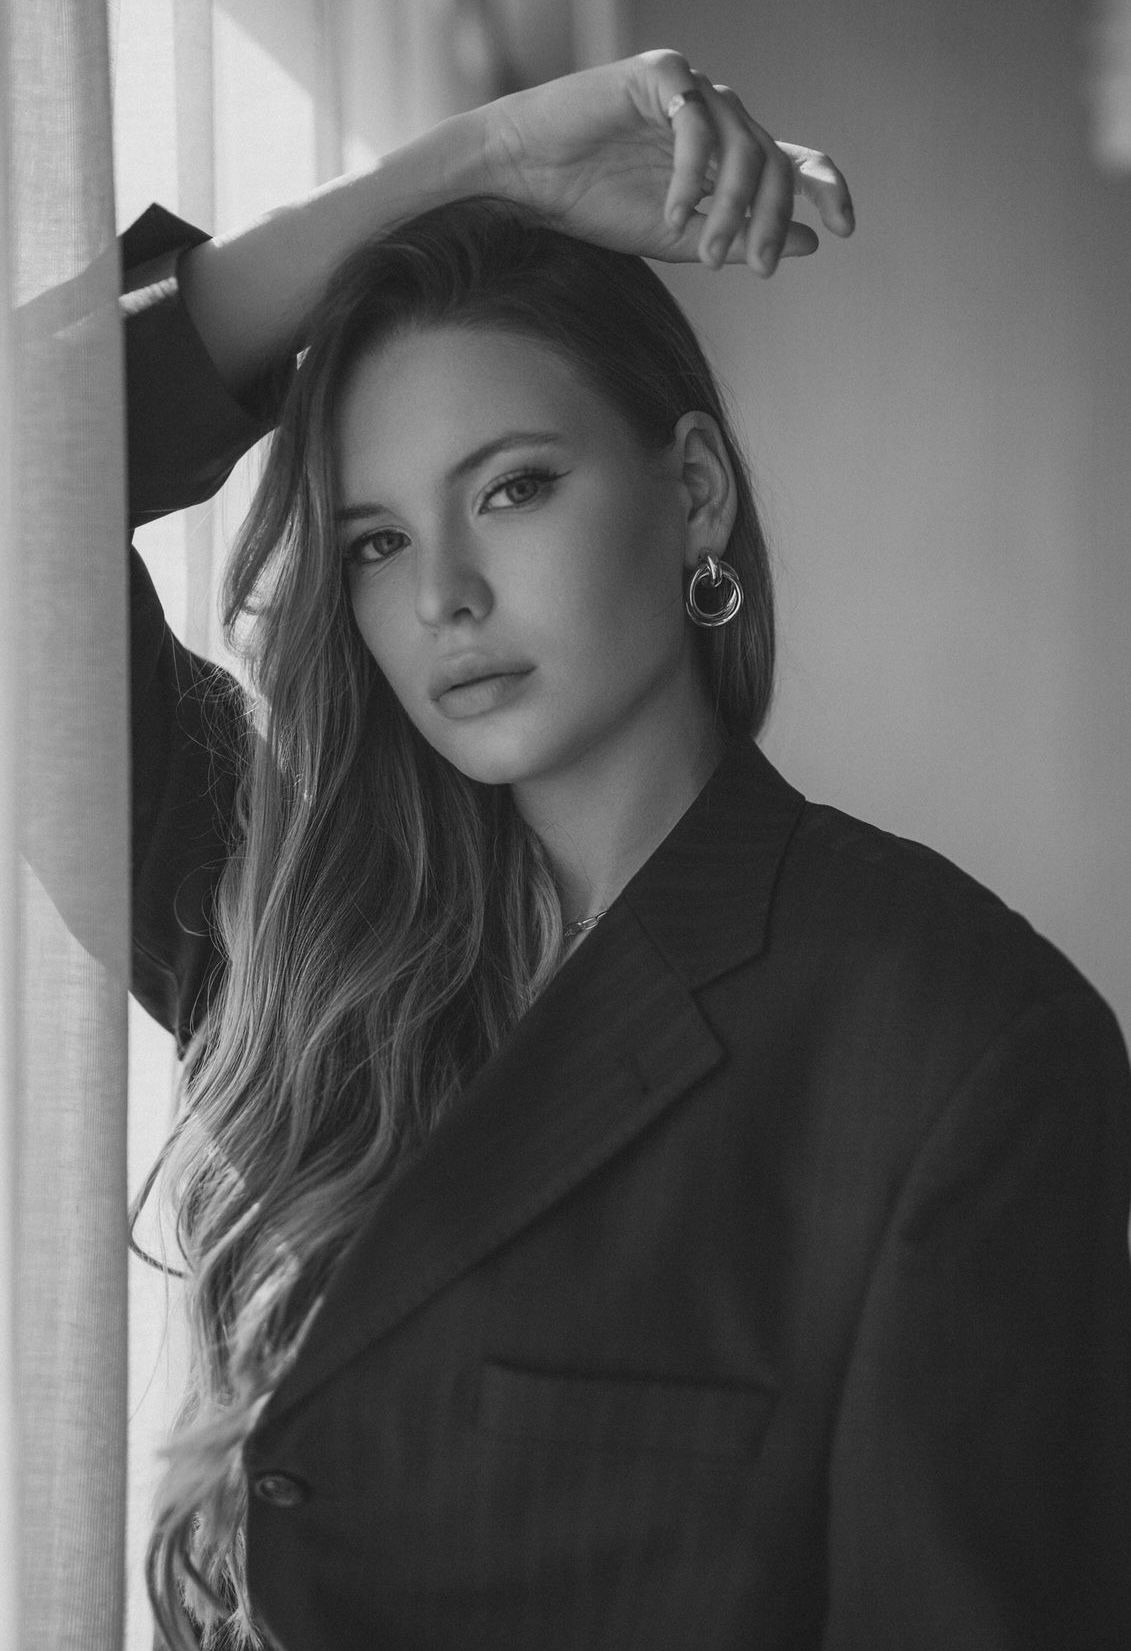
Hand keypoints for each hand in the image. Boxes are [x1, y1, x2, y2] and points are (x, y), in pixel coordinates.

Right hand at [479, 48, 853, 276]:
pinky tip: (670, 215)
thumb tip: (813, 243)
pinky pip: (698, 123)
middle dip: (770, 219)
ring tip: (704, 252)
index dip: (826, 188)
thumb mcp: (681, 239)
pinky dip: (691, 176)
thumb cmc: (594, 206)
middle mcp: (717, 117)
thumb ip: (743, 240)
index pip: (792, 162)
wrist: (526, 180)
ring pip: (744, 144)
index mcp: (724, 155)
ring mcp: (691, 92)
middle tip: (758, 267)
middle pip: (773, 161)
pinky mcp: (659, 75)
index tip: (846, 228)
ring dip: (731, 207)